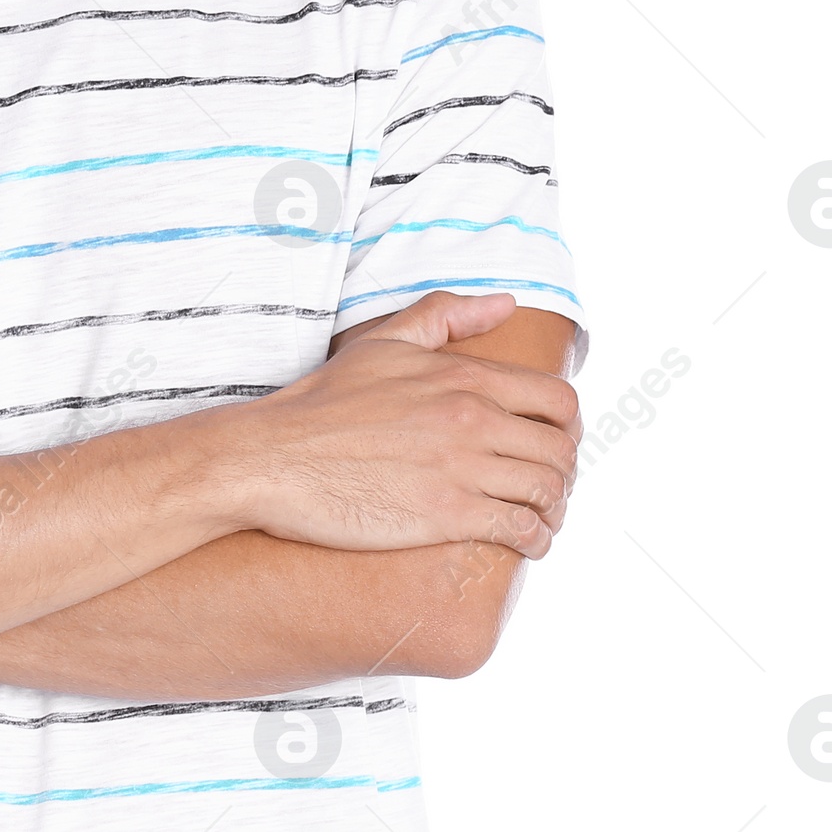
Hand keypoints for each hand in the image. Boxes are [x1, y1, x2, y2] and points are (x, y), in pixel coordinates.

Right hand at [211, 291, 580, 559]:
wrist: (277, 457)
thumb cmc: (324, 401)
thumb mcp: (384, 343)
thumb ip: (447, 316)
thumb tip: (506, 303)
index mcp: (463, 376)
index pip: (558, 400)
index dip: (568, 426)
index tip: (554, 442)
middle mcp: (472, 418)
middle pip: (562, 450)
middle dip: (565, 471)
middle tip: (547, 485)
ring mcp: (462, 468)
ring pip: (549, 491)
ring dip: (555, 509)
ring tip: (541, 517)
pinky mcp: (447, 514)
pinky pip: (522, 530)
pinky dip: (536, 539)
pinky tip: (525, 541)